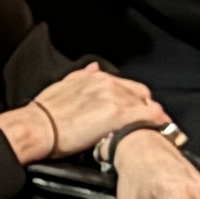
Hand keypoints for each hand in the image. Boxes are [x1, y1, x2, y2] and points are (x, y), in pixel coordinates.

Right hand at [6, 61, 169, 160]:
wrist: (38, 127)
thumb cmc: (45, 112)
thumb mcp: (64, 85)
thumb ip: (82, 76)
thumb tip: (94, 67)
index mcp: (96, 78)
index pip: (128, 86)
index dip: (136, 99)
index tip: (138, 110)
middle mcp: (108, 84)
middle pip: (140, 94)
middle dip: (147, 107)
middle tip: (150, 123)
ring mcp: (115, 98)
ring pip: (147, 104)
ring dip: (154, 116)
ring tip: (157, 130)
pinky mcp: (118, 115)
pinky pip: (147, 116)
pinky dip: (157, 122)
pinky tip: (161, 131)